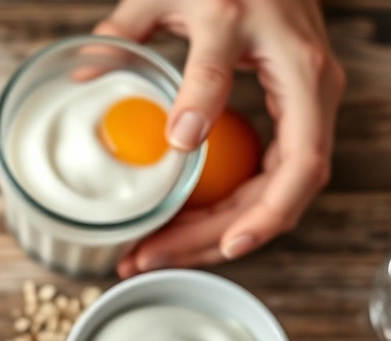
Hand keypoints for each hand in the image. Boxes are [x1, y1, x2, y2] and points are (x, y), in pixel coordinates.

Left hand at [95, 0, 345, 277]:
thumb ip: (126, 30)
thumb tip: (84, 74)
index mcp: (254, 36)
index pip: (233, 94)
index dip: (210, 132)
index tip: (175, 158)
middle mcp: (303, 76)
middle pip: (283, 174)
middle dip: (219, 229)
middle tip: (155, 253)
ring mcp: (311, 100)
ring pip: (285, 190)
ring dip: (224, 234)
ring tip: (161, 256)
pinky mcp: (304, 117)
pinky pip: (277, 180)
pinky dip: (238, 216)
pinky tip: (193, 237)